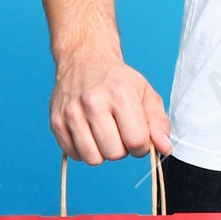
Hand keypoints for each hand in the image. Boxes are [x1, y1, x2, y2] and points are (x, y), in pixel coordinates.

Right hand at [50, 44, 171, 162]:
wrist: (84, 61)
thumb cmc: (118, 81)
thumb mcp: (146, 94)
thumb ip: (159, 123)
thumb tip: (164, 148)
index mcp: (120, 94)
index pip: (136, 142)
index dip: (141, 146)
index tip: (137, 134)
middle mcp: (93, 102)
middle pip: (114, 153)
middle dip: (121, 149)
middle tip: (119, 131)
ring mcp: (71, 112)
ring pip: (92, 158)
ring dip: (102, 151)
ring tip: (103, 132)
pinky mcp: (56, 121)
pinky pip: (74, 155)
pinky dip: (83, 150)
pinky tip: (88, 132)